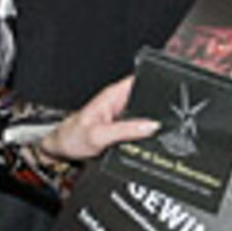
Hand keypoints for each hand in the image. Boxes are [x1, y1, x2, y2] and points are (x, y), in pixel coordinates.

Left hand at [40, 75, 159, 162]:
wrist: (61, 150)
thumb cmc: (72, 138)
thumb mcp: (100, 135)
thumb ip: (126, 130)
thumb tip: (151, 125)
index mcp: (112, 96)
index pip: (138, 80)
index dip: (155, 82)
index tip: (170, 89)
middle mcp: (117, 102)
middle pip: (145, 98)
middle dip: (158, 107)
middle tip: (170, 119)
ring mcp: (120, 115)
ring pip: (143, 114)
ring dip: (152, 122)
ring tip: (160, 132)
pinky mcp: (121, 128)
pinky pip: (138, 127)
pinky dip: (144, 133)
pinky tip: (149, 140)